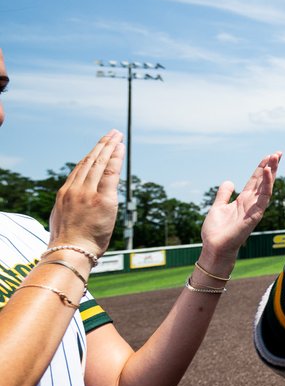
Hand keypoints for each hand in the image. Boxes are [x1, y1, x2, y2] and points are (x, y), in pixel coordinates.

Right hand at [48, 130, 124, 254]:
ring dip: (110, 147)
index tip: (97, 148)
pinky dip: (116, 158)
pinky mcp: (102, 198)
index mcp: (64, 194)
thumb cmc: (69, 243)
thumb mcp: (63, 219)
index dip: (90, 156)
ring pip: (100, 163)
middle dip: (102, 146)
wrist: (70, 252)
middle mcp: (75, 189)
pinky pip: (111, 173)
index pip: (79, 169)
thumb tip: (76, 207)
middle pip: (90, 161)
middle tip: (111, 133)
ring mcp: (88, 193)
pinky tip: (121, 148)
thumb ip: (71, 207)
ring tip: (118, 136)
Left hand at [200, 152, 281, 271]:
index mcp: (243, 200)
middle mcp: (252, 203)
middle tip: (279, 153)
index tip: (269, 155)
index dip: (262, 168)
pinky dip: (267, 184)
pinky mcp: (256, 214)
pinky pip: (264, 197)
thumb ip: (224, 194)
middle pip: (264, 181)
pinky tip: (267, 172)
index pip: (256, 180)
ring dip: (272, 172)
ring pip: (267, 187)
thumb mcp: (217, 207)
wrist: (214, 247)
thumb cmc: (216, 231)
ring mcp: (255, 208)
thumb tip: (229, 181)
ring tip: (275, 158)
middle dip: (271, 167)